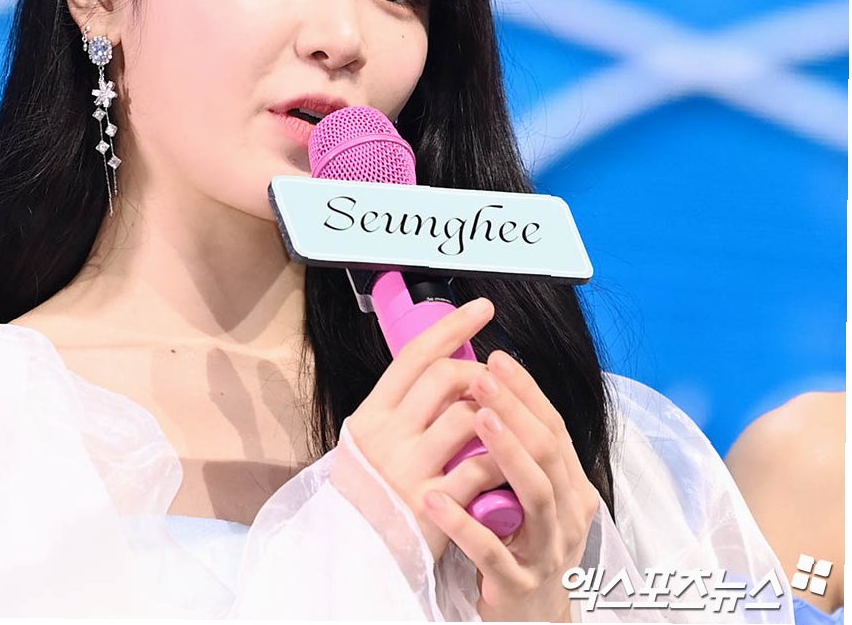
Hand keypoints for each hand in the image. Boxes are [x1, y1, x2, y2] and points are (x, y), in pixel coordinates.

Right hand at [342, 297, 496, 559]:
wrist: (354, 552)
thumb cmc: (368, 492)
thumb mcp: (369, 440)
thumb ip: (401, 407)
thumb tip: (444, 364)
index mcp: (372, 413)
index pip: (415, 355)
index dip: (452, 325)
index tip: (483, 308)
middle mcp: (387, 434)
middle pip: (445, 377)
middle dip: (480, 372)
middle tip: (494, 381)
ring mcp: (409, 467)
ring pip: (469, 417)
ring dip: (495, 414)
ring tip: (501, 422)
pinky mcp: (433, 503)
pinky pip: (482, 466)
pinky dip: (501, 458)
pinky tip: (506, 460)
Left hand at [422, 349, 600, 622]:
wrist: (533, 620)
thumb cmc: (522, 545)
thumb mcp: (530, 497)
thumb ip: (519, 453)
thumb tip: (488, 390)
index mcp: (571, 489)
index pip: (553, 429)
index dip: (527, 393)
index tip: (497, 358)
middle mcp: (568, 515)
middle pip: (547, 452)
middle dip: (514, 408)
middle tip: (482, 374)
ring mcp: (547, 551)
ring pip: (535, 493)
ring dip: (505, 451)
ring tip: (476, 417)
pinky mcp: (518, 583)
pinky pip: (493, 551)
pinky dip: (465, 524)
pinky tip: (436, 499)